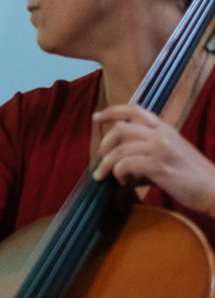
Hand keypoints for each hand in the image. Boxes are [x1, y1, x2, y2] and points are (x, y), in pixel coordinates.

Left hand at [92, 104, 214, 215]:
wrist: (214, 188)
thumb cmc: (191, 175)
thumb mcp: (172, 152)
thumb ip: (149, 148)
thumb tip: (122, 159)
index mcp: (164, 128)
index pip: (134, 110)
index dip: (111, 111)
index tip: (95, 117)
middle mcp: (161, 133)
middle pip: (120, 129)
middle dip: (104, 145)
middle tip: (100, 161)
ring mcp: (160, 148)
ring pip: (120, 148)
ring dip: (107, 164)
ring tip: (105, 176)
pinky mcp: (159, 165)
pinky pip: (126, 164)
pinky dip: (119, 173)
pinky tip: (124, 181)